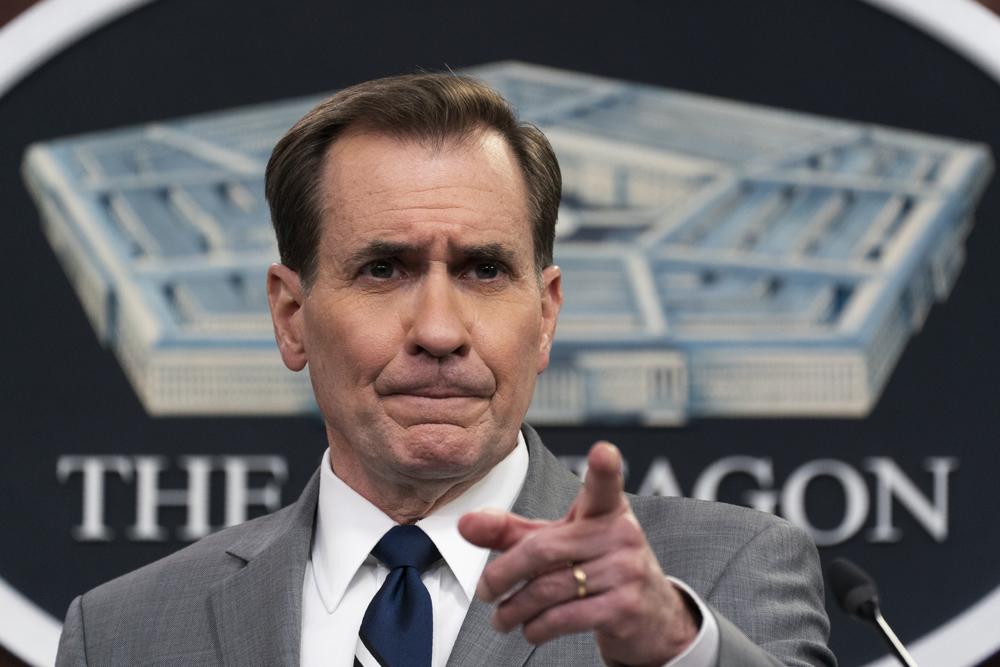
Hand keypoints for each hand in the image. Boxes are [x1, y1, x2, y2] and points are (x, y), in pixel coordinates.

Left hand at [458, 442, 699, 665]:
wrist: (652, 616)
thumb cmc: (597, 567)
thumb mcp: (558, 542)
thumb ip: (512, 532)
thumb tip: (466, 523)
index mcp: (606, 510)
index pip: (604, 486)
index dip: (605, 468)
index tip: (604, 451)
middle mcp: (621, 535)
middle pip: (543, 549)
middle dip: (503, 574)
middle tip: (485, 590)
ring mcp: (627, 571)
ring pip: (549, 588)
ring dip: (515, 608)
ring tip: (501, 617)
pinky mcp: (625, 608)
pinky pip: (565, 617)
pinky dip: (537, 627)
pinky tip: (530, 629)